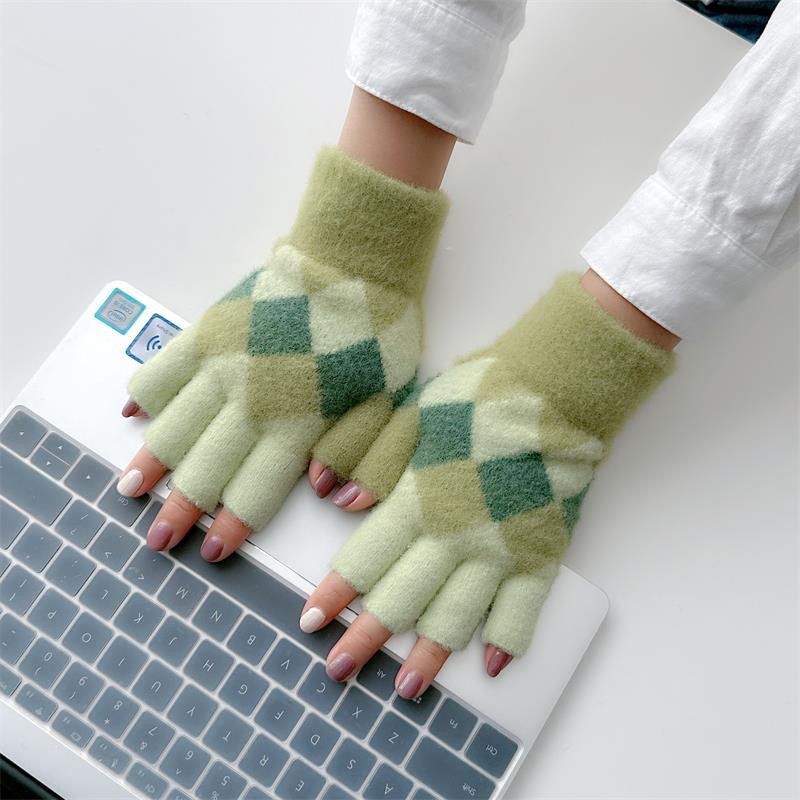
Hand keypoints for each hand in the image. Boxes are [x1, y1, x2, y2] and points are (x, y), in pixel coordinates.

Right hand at [117, 146, 447, 560]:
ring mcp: (223, 364)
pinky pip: (164, 367)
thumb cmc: (379, 333)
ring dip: (151, 464)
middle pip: (205, 469)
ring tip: (130, 493)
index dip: (233, 526)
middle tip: (158, 541)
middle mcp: (251, 401)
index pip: (255, 491)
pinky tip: (130, 417)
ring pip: (175, 426)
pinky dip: (144, 394)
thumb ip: (365, 454)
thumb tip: (330, 497)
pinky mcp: (209, 330)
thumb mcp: (392, 399)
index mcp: (298, 423)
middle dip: (180, 512)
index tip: (215, 551)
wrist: (355, 260)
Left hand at [301, 273, 674, 691]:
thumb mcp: (414, 412)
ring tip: (406, 691)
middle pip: (400, 600)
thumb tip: (338, 500)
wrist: (556, 392)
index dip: (335, 594)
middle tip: (338, 671)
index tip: (311, 622)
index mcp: (416, 500)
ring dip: (427, 657)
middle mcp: (453, 536)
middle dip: (365, 640)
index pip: (365, 560)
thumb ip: (374, 458)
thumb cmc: (480, 395)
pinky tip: (490, 665)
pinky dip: (508, 640)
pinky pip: (524, 609)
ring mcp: (499, 551)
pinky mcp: (540, 553)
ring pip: (455, 617)